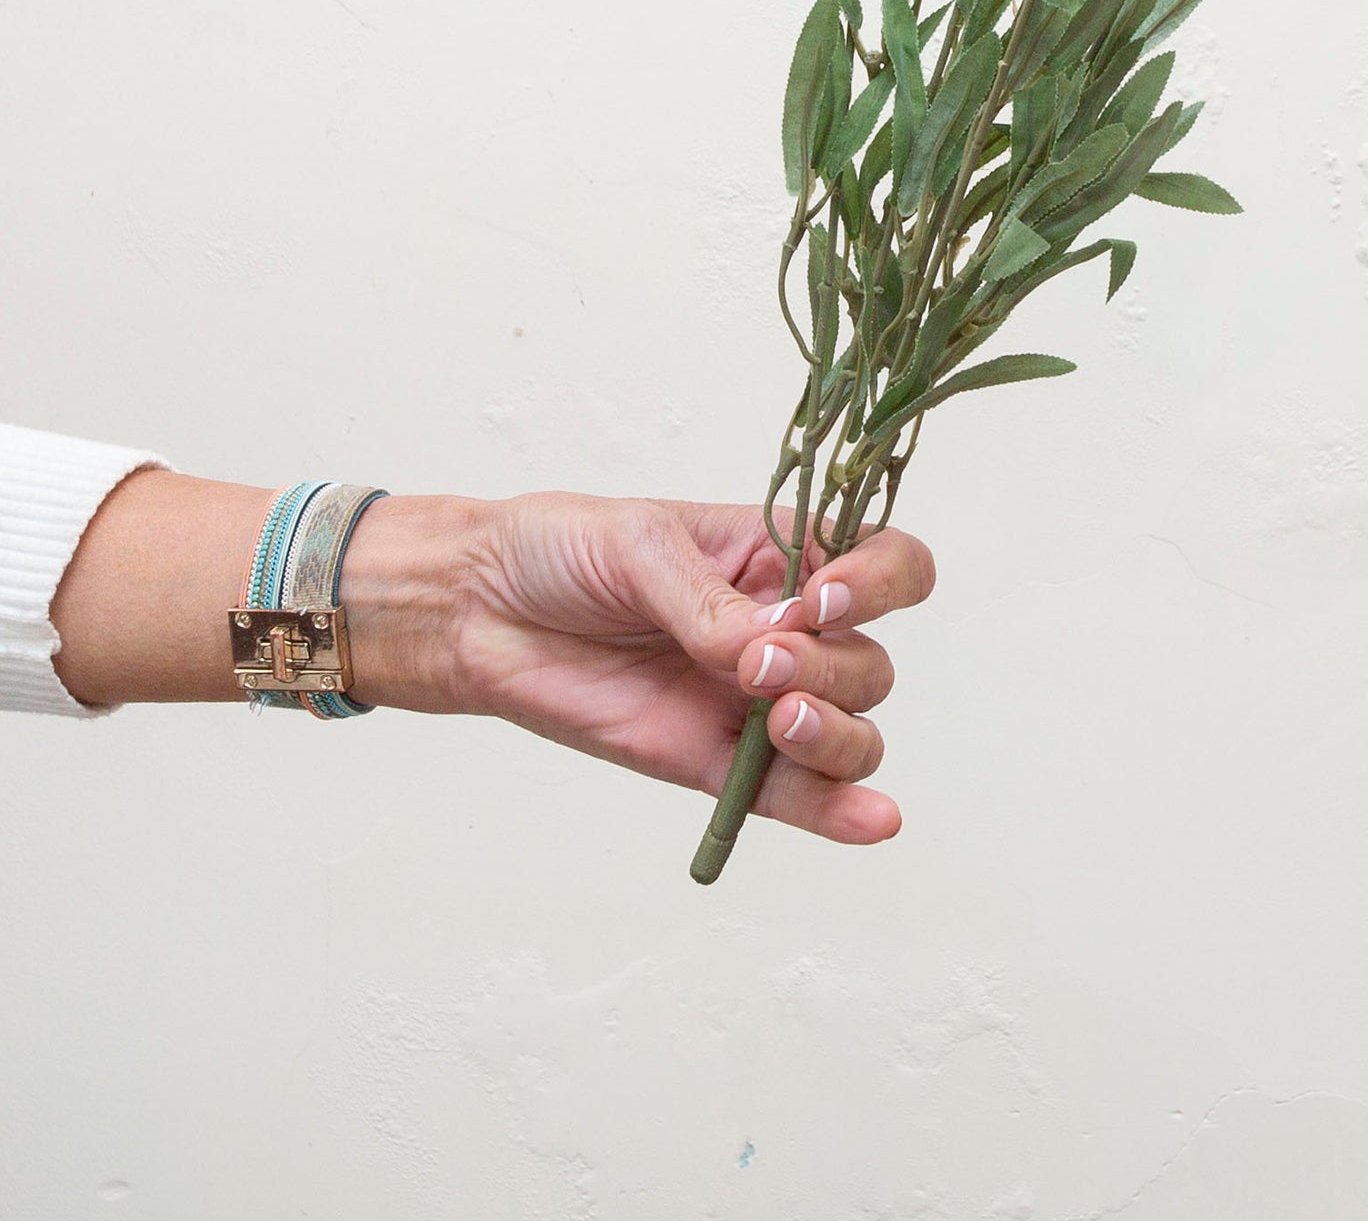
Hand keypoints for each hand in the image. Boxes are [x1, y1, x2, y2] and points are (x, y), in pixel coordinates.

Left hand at [350, 492, 937, 846]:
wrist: (480, 610)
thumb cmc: (563, 551)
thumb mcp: (641, 546)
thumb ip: (709, 603)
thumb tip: (766, 653)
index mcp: (783, 556)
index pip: (887, 566)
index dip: (880, 584)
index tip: (825, 600)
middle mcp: (787, 631)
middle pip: (872, 663)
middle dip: (832, 665)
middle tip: (756, 659)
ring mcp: (754, 702)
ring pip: (850, 731)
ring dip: (836, 733)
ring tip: (775, 718)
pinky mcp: (715, 764)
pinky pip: (795, 797)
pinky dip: (839, 812)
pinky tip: (873, 820)